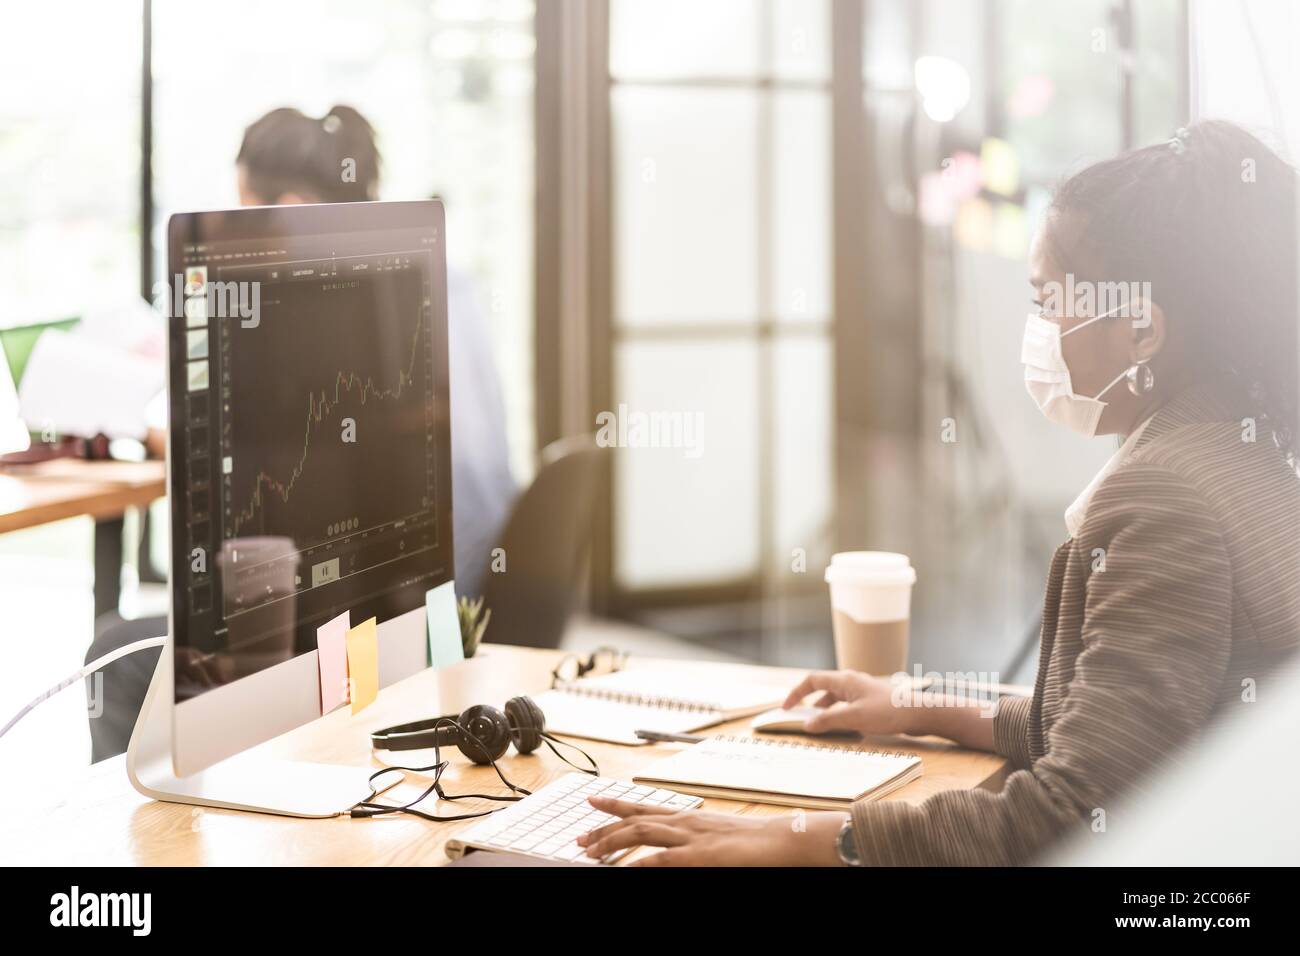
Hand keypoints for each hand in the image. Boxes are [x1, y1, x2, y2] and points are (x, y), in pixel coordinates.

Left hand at [578, 796, 845, 865]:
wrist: (784, 839)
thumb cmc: (757, 841)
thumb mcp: (719, 836)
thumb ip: (695, 841)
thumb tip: (677, 850)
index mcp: (689, 817)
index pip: (644, 806)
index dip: (615, 805)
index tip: (593, 801)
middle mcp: (684, 822)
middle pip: (634, 819)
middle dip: (603, 828)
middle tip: (580, 839)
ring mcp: (691, 837)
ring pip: (640, 832)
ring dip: (611, 841)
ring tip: (589, 852)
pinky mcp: (699, 855)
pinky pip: (661, 859)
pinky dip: (638, 863)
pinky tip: (622, 869)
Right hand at [782, 670, 916, 736]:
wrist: (919, 713)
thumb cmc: (888, 712)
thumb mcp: (853, 718)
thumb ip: (828, 721)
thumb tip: (807, 724)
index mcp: (844, 680)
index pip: (812, 680)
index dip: (796, 693)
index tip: (786, 708)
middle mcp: (851, 681)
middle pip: (823, 688)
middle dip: (809, 703)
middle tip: (800, 718)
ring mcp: (862, 690)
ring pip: (836, 698)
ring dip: (825, 710)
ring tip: (819, 726)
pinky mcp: (871, 700)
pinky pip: (847, 705)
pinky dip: (838, 714)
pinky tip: (843, 727)